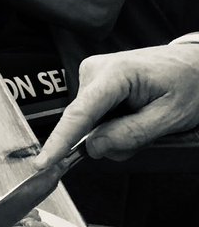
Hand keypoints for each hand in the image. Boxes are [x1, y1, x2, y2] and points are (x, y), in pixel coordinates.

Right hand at [34, 44, 198, 164]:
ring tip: (144, 116)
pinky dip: (114, 123)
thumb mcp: (171, 116)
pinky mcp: (93, 83)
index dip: (59, 142)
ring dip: (115, 131)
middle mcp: (94, 70)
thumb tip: (94, 147)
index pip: (80, 114)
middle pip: (86, 124)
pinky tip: (133, 112)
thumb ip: (131, 134)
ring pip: (90, 124)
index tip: (43, 162)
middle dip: (112, 138)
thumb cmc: (189, 83)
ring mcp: (91, 75)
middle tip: (148, 130)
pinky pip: (95, 117)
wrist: (195, 63)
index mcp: (115, 73)